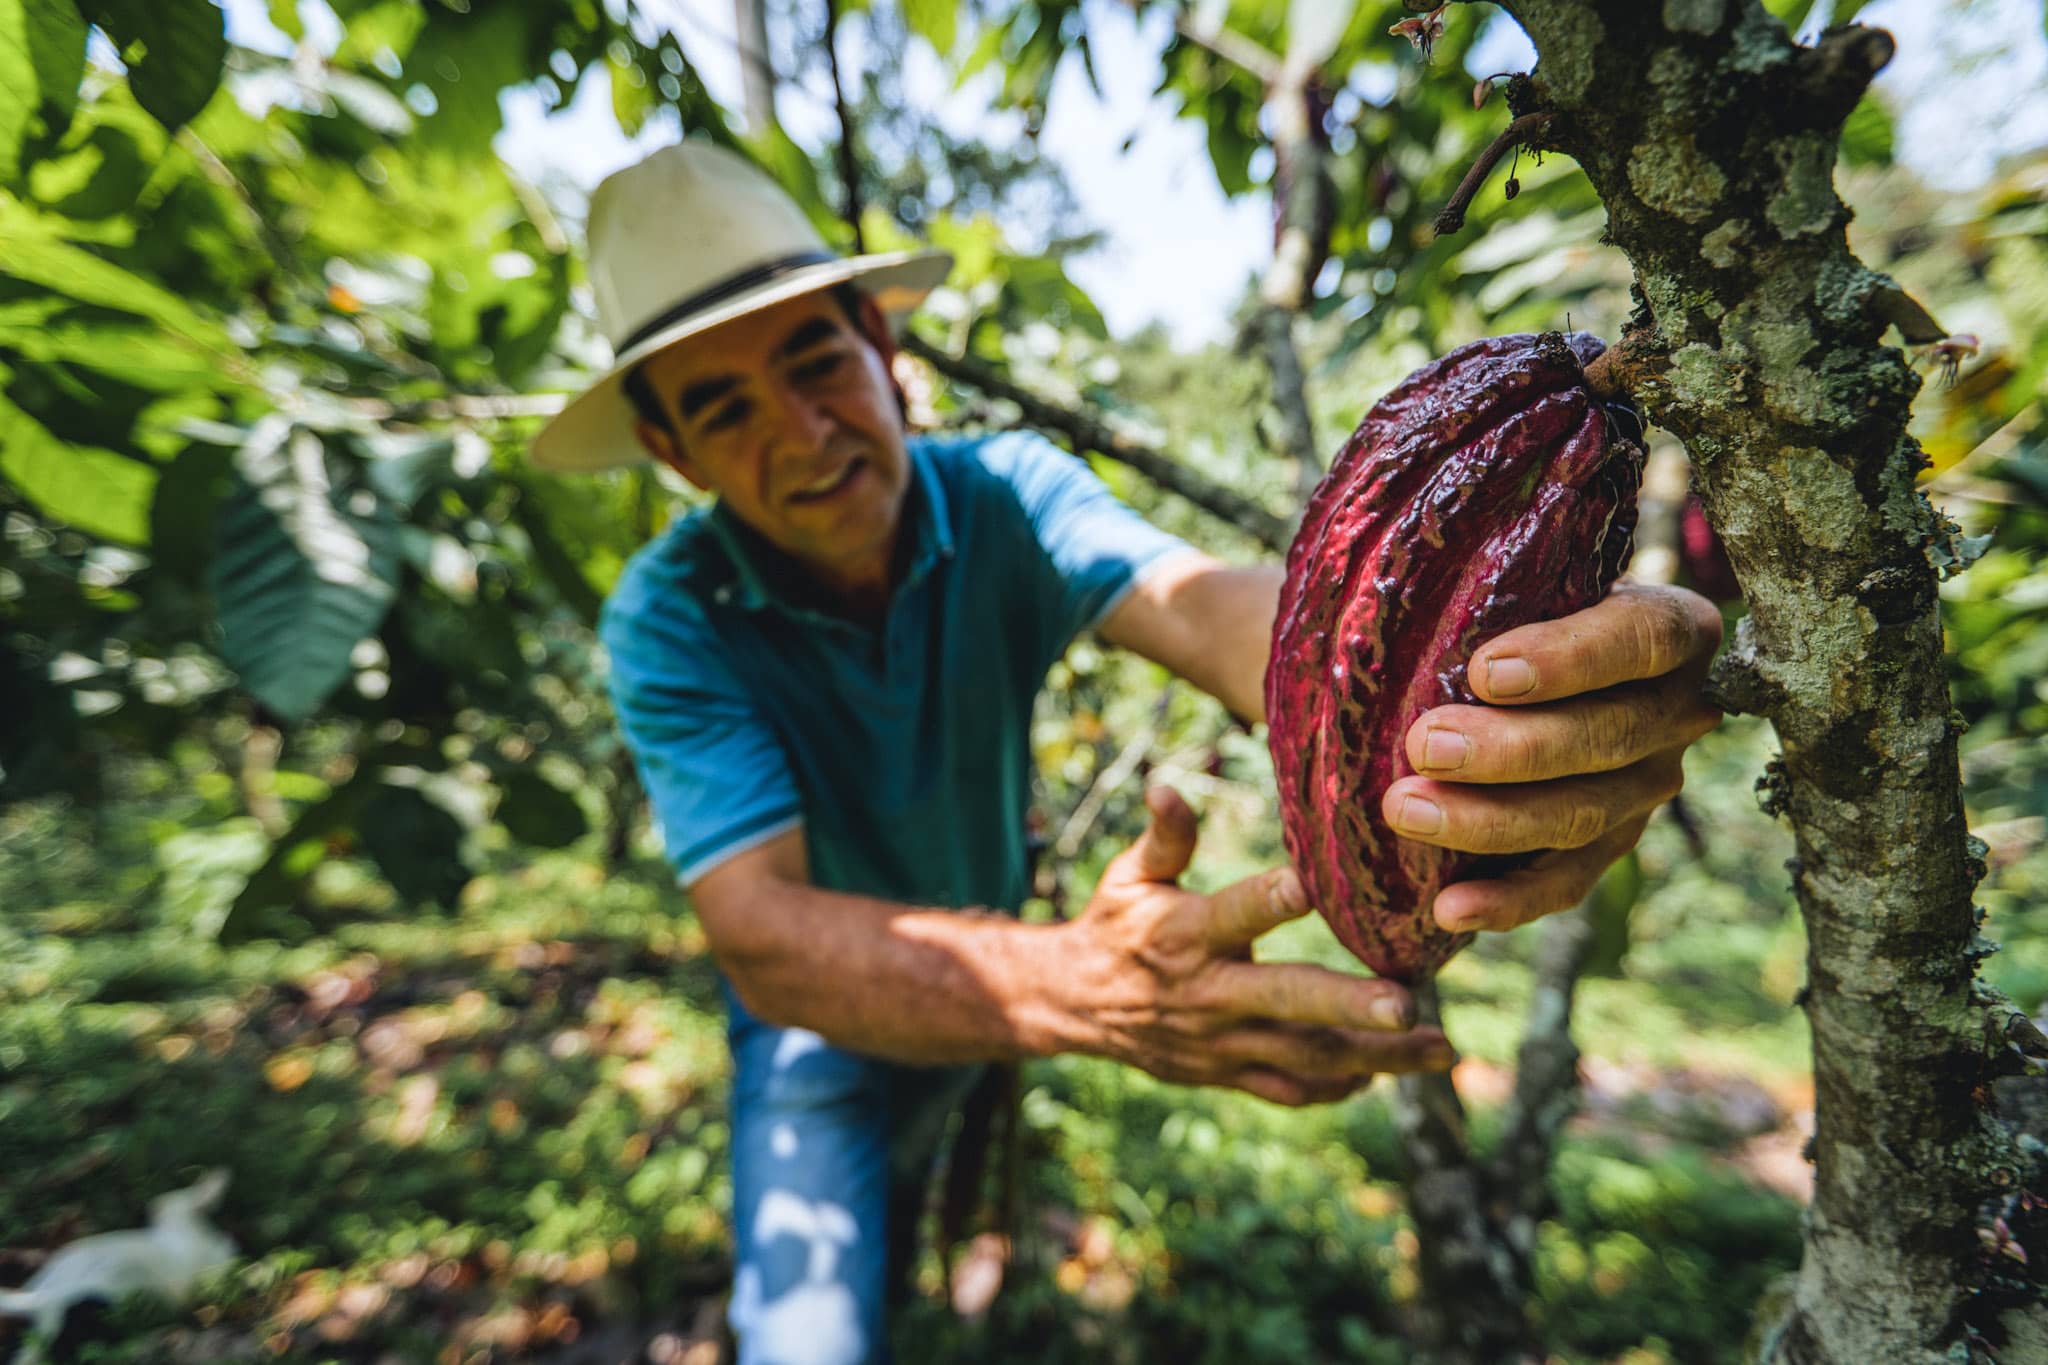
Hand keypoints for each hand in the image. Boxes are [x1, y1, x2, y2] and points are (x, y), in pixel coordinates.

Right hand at [1064, 786, 1454, 1105]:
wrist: (1076, 1005)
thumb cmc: (1117, 924)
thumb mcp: (1130, 875)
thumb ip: (1164, 836)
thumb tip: (1167, 785)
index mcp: (1185, 934)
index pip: (1235, 914)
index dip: (1272, 900)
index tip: (1317, 885)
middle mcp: (1208, 993)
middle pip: (1285, 1001)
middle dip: (1347, 1005)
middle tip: (1407, 1004)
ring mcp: (1221, 1042)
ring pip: (1305, 1056)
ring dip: (1376, 1056)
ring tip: (1439, 1049)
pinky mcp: (1227, 1072)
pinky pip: (1291, 1089)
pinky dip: (1340, 1087)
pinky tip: (1391, 1072)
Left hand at [1383, 582, 1723, 933]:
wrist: (1488, 663)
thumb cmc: (1494, 597)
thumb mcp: (1504, 568)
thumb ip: (1480, 564)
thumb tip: (1385, 561)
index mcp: (1669, 627)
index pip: (1641, 639)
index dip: (1571, 660)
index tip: (1484, 669)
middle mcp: (1677, 711)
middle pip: (1610, 738)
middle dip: (1512, 750)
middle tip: (1424, 744)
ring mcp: (1646, 786)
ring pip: (1585, 814)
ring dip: (1492, 821)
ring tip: (1407, 809)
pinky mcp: (1607, 845)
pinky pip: (1566, 882)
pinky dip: (1506, 901)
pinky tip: (1449, 911)